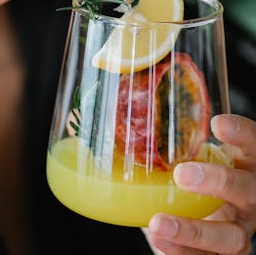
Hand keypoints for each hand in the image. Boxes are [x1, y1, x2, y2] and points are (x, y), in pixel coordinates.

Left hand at [146, 114, 255, 254]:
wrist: (207, 227)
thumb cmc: (197, 182)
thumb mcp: (196, 160)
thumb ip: (175, 148)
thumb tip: (123, 130)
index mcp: (245, 167)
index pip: (252, 146)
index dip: (241, 134)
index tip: (217, 124)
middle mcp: (249, 199)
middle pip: (247, 190)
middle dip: (219, 182)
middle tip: (182, 175)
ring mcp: (240, 231)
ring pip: (233, 237)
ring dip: (194, 230)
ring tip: (158, 222)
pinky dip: (181, 251)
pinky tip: (157, 238)